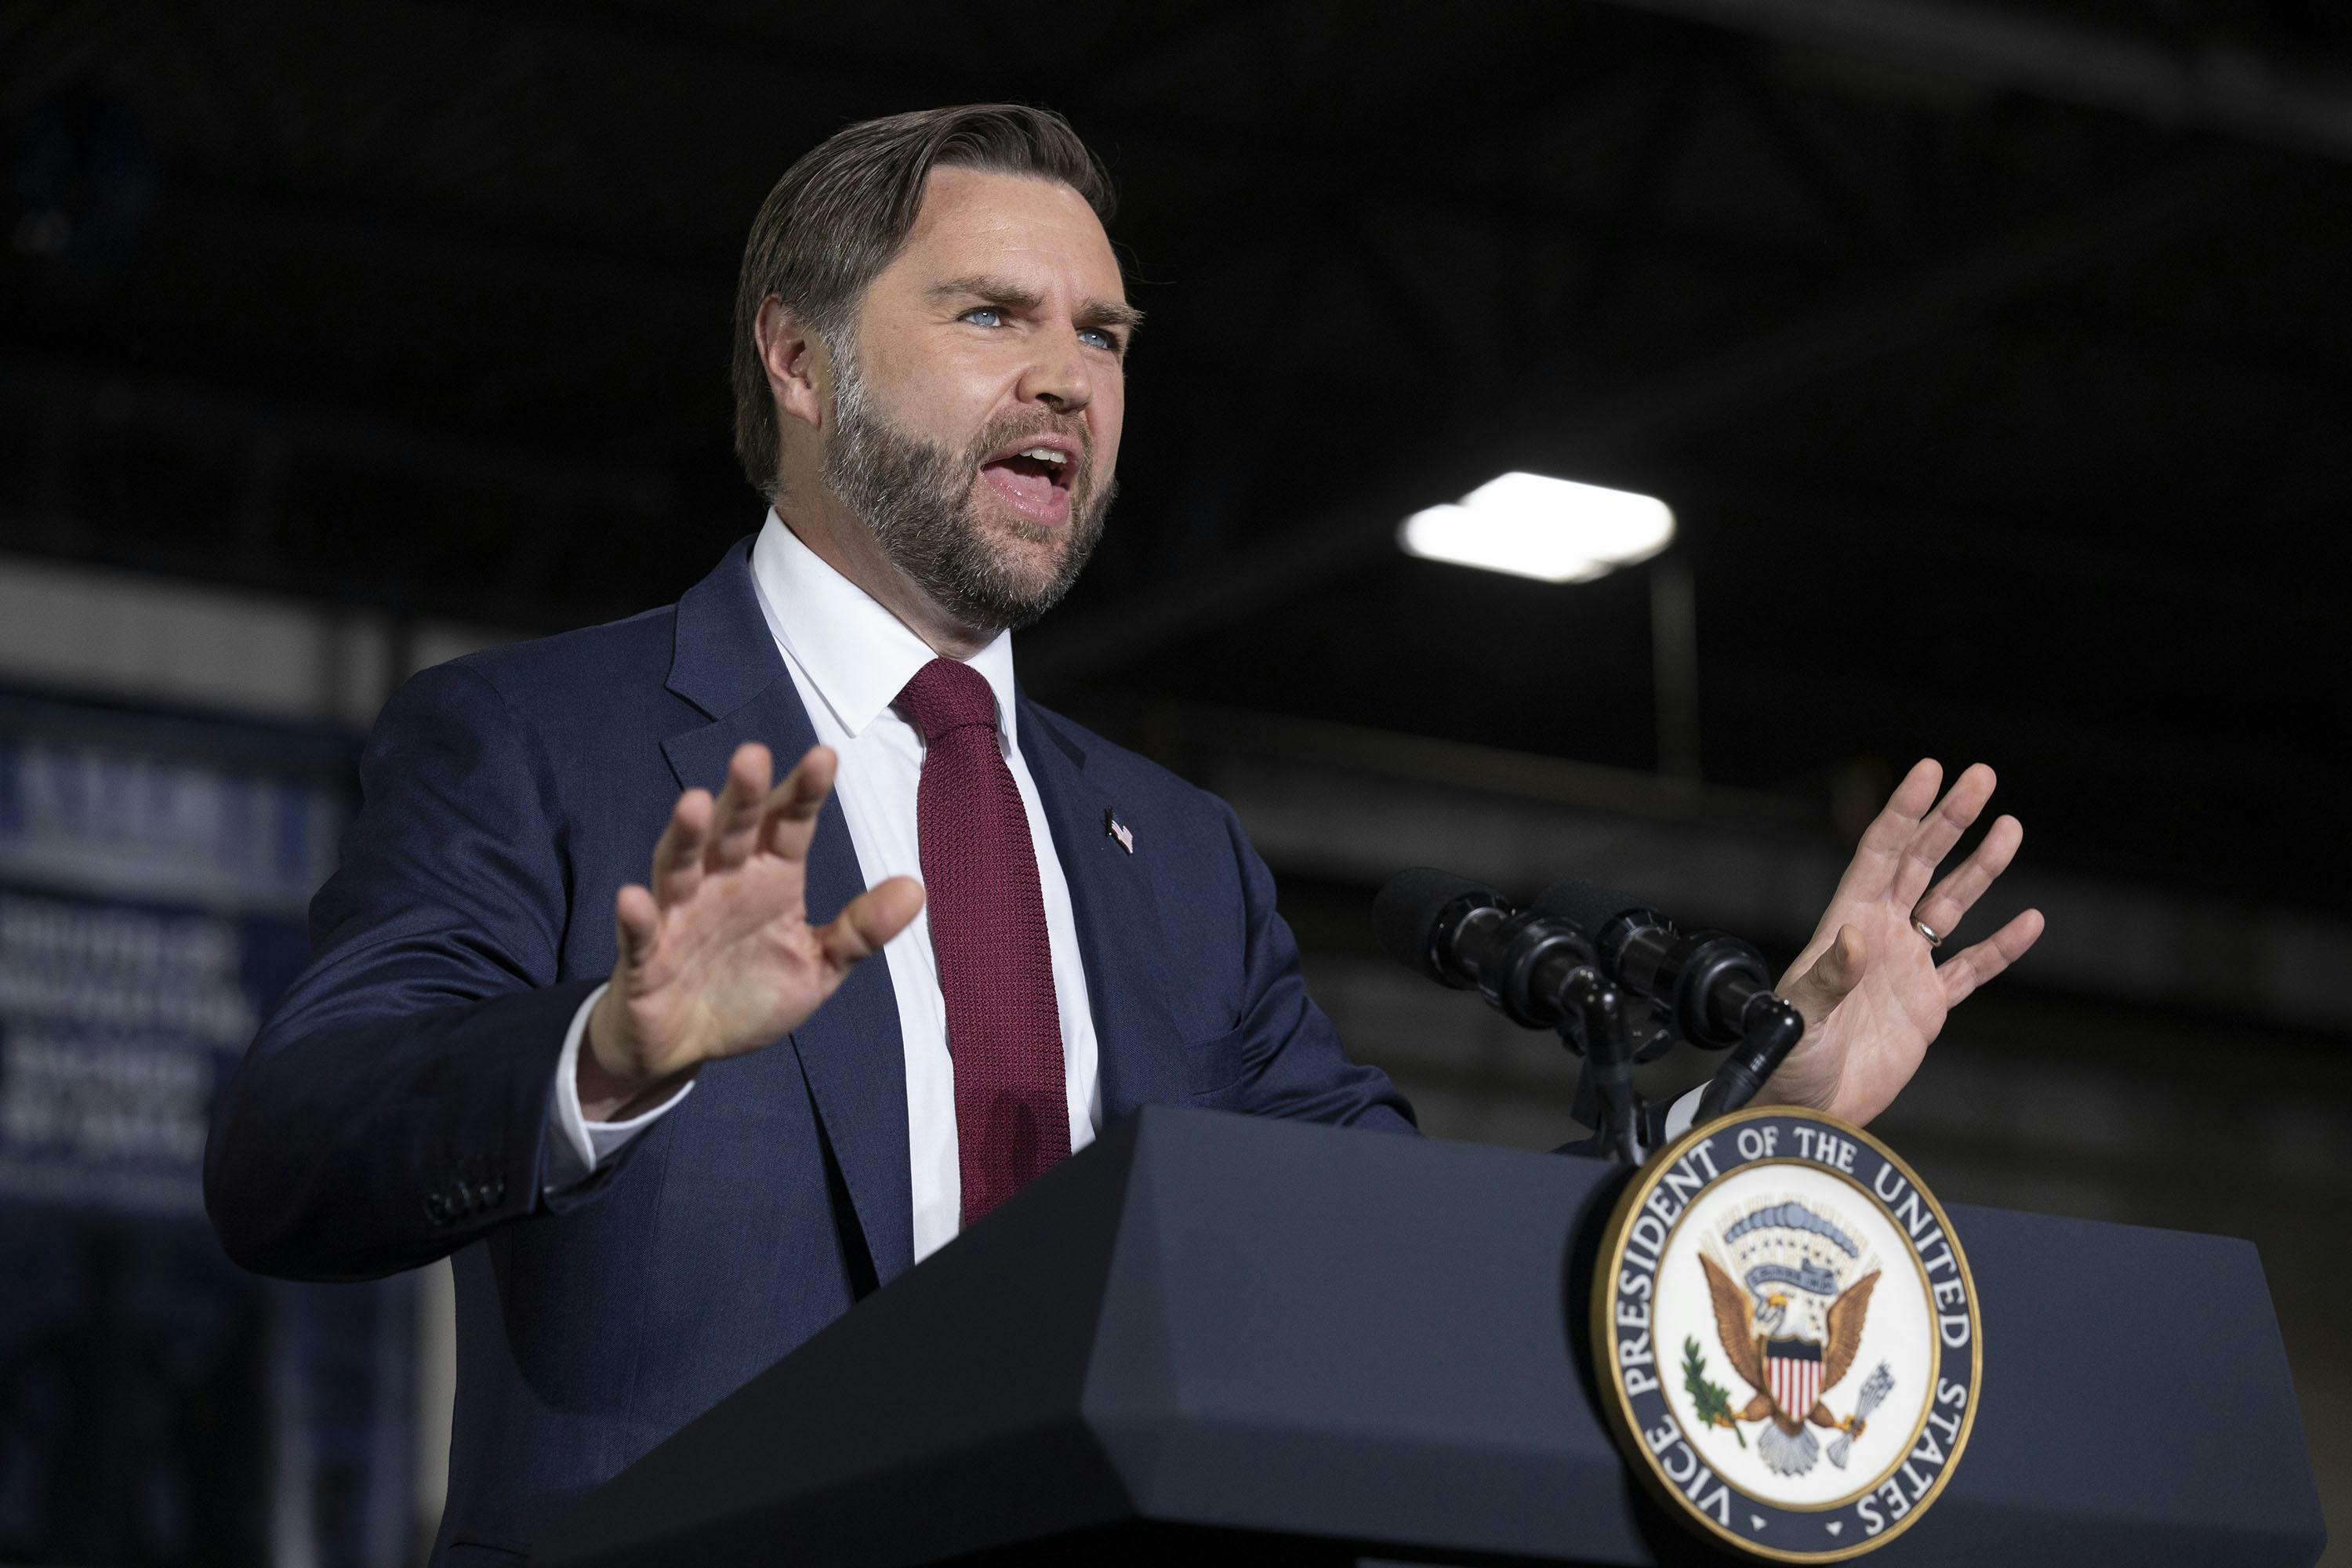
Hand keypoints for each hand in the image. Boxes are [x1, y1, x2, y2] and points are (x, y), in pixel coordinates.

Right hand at [580, 743, 922, 1117]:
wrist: (687, 1047)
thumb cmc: (750, 993)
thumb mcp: (817, 966)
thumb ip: (860, 931)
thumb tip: (916, 888)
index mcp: (770, 879)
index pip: (789, 826)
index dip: (804, 793)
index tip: (824, 757)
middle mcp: (723, 884)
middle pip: (732, 831)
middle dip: (742, 795)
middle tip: (753, 755)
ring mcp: (678, 916)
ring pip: (680, 867)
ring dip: (686, 837)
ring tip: (693, 803)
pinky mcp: (644, 958)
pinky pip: (638, 934)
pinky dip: (635, 917)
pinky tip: (633, 897)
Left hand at [1761, 760, 2043, 1125]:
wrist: (1809, 1110)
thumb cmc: (1789, 1060)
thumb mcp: (1800, 1016)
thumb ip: (1828, 978)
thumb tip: (1856, 937)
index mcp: (1847, 924)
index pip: (1881, 853)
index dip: (1905, 812)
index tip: (1930, 770)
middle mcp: (1880, 936)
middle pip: (1922, 864)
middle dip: (1950, 820)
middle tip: (1982, 776)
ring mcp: (1907, 969)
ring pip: (1952, 905)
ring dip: (1980, 868)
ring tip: (2012, 827)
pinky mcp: (1929, 1007)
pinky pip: (1972, 968)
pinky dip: (2001, 947)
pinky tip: (2029, 922)